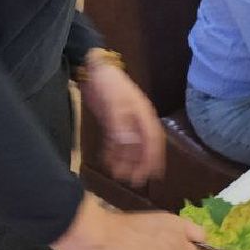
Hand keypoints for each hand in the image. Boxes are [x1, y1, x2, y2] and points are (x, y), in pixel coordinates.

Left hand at [79, 58, 164, 186]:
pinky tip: (108, 163)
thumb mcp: (115, 103)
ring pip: (129, 146)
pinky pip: (116, 142)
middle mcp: (137, 120)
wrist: (94, 68)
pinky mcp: (112, 122)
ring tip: (120, 176)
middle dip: (140, 164)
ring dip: (126, 161)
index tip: (154, 174)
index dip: (154, 157)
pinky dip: (113, 153)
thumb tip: (130, 145)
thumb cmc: (109, 83)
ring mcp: (125, 121)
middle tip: (135, 181)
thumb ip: (121, 124)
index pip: (153, 139)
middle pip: (143, 146)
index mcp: (143, 115)